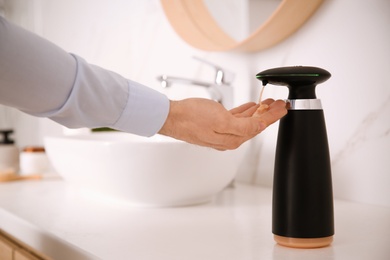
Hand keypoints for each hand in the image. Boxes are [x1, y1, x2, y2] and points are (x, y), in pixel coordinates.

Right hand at [158, 98, 286, 149]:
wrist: (172, 116)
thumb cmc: (192, 118)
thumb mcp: (222, 121)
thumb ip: (244, 126)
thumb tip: (260, 127)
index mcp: (232, 139)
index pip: (259, 127)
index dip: (273, 116)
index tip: (283, 108)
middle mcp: (228, 138)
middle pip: (254, 124)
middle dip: (268, 113)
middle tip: (279, 103)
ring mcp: (221, 132)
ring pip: (245, 121)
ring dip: (258, 112)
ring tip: (268, 103)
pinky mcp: (214, 125)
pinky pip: (234, 119)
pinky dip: (244, 112)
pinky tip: (250, 107)